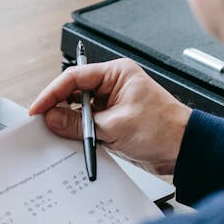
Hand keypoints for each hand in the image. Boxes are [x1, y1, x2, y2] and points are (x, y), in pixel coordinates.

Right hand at [28, 58, 189, 174]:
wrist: (184, 150)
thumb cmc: (164, 129)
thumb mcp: (116, 127)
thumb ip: (79, 123)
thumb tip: (52, 118)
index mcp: (117, 74)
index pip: (75, 77)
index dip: (52, 92)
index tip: (38, 108)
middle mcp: (113, 85)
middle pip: (74, 92)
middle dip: (58, 107)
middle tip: (44, 123)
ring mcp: (112, 104)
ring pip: (79, 109)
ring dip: (69, 122)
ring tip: (57, 133)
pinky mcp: (113, 121)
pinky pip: (88, 124)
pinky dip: (80, 133)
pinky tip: (72, 140)